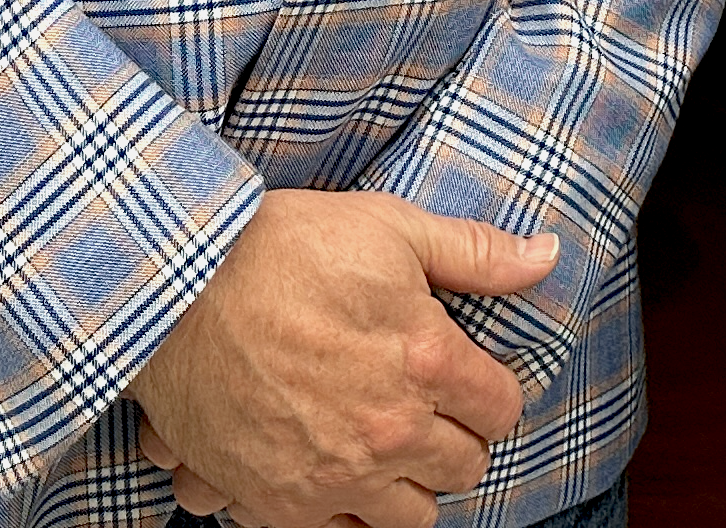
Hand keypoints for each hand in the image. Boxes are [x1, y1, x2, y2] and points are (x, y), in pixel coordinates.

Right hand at [130, 187, 559, 527]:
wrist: (180, 288)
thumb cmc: (285, 246)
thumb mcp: (391, 227)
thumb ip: (475, 253)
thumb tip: (546, 256)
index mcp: (426, 359)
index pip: (502, 407)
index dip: (491, 388)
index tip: (469, 373)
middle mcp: (390, 431)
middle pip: (464, 467)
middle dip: (455, 435)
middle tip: (427, 404)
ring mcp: (335, 477)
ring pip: (412, 517)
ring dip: (409, 485)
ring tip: (387, 444)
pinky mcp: (280, 504)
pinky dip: (346, 516)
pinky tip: (337, 474)